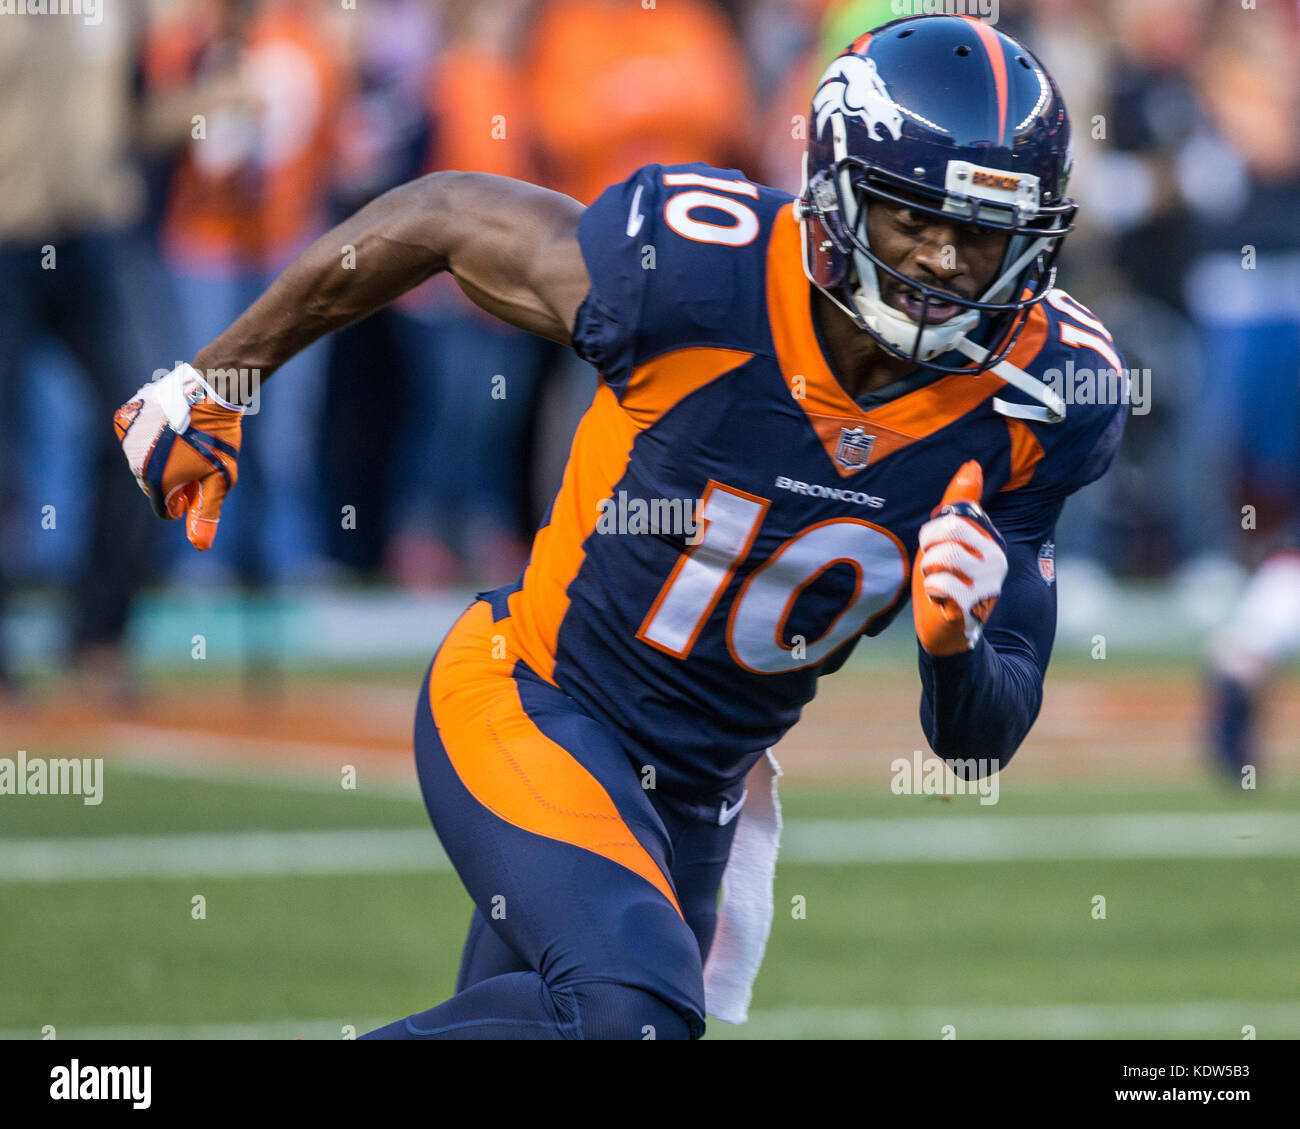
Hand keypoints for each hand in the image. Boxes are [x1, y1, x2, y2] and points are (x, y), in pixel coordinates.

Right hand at [113, 363, 244, 549]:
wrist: (207, 391)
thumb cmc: (217, 439)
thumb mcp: (219, 480)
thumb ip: (207, 513)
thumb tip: (200, 546)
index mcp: (156, 482)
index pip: (163, 509)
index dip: (183, 504)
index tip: (196, 488)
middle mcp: (134, 463)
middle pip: (151, 486)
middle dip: (171, 483)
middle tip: (196, 464)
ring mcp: (127, 439)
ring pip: (142, 462)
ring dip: (160, 460)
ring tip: (185, 443)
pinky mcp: (125, 418)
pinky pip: (135, 438)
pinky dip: (150, 438)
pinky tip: (171, 427)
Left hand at [912, 460, 1007, 655]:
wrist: (946, 635)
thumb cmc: (944, 582)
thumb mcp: (947, 538)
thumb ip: (958, 502)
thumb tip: (972, 464)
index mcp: (991, 539)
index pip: (955, 513)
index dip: (934, 532)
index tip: (940, 549)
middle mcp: (997, 559)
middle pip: (948, 529)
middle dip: (929, 549)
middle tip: (935, 569)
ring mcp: (989, 583)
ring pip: (941, 556)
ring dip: (929, 573)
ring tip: (939, 585)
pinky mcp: (976, 606)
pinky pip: (940, 583)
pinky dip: (932, 592)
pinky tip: (942, 601)